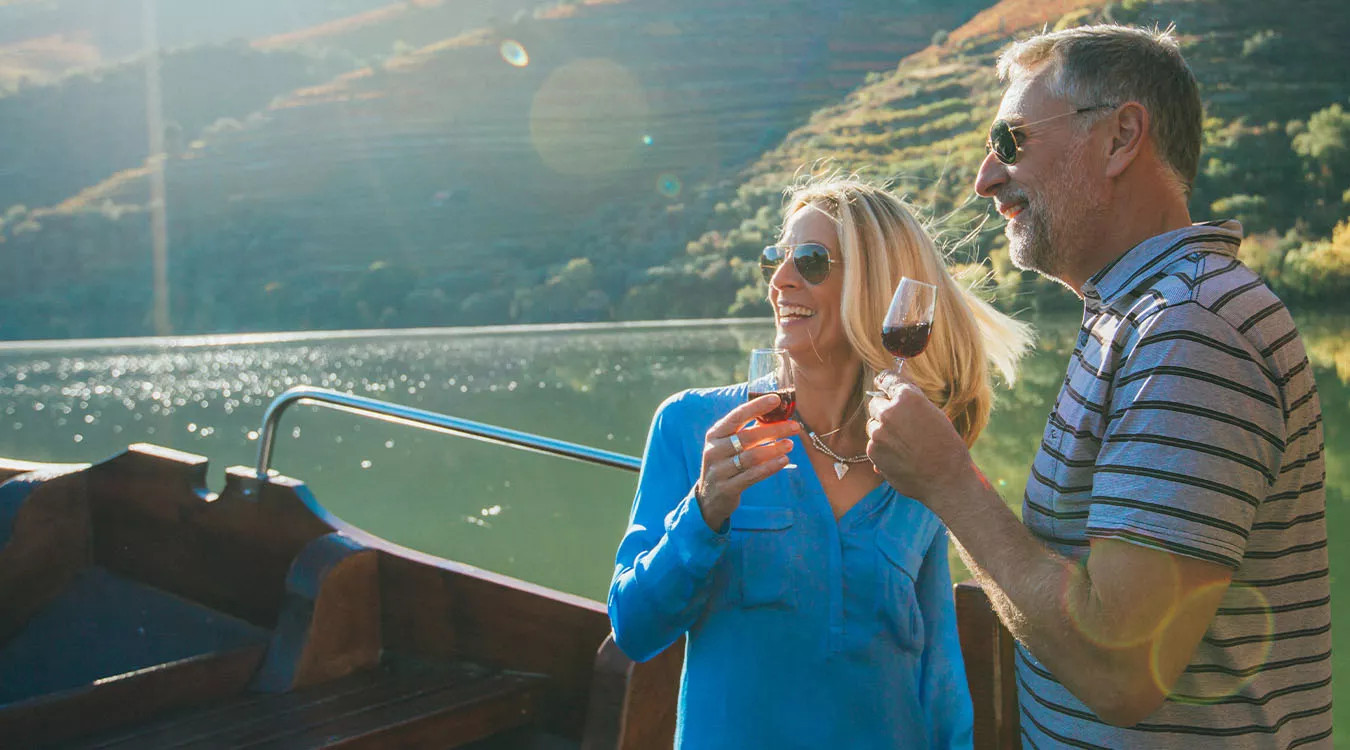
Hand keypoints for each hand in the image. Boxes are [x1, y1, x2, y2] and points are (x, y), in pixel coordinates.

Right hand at [695, 394, 798, 530]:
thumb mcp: (729, 445)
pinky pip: (752, 475)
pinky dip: (770, 467)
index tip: (776, 399)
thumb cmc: (726, 464)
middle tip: (794, 426)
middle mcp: (714, 450)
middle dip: (774, 430)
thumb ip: (748, 431)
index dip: (756, 406)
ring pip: (751, 456)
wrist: (709, 497)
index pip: (736, 416)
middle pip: (747, 436)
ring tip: (790, 444)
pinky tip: (783, 461)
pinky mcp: (727, 487)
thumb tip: (777, 415)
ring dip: (774, 449)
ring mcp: (719, 470)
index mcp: (715, 434)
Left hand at [865, 369, 975, 514]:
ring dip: (882, 431)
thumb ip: (913, 401)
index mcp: (908, 397)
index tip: (881, 382)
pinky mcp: (873, 451)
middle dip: (885, 411)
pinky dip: (882, 449)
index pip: (887, 379)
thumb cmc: (946, 446)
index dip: (884, 381)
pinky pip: (873, 444)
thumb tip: (898, 390)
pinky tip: (900, 456)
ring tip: (904, 444)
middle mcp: (889, 412)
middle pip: (875, 403)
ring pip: (873, 425)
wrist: (945, 478)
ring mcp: (878, 432)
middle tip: (900, 424)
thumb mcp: (935, 414)